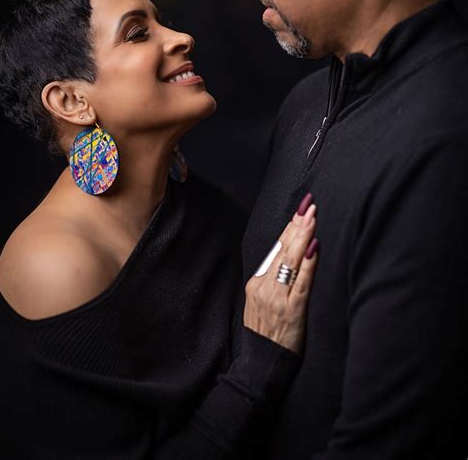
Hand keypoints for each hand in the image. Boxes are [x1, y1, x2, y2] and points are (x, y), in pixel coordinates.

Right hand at [243, 196, 317, 353]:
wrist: (261, 366)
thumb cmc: (266, 333)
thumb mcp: (261, 302)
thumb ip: (273, 279)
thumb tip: (292, 253)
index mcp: (256, 282)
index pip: (275, 249)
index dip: (288, 228)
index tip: (300, 210)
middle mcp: (264, 287)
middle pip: (283, 250)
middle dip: (297, 225)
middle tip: (309, 205)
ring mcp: (276, 298)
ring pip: (291, 261)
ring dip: (303, 236)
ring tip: (313, 217)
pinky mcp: (291, 311)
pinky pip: (302, 282)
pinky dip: (308, 264)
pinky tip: (314, 248)